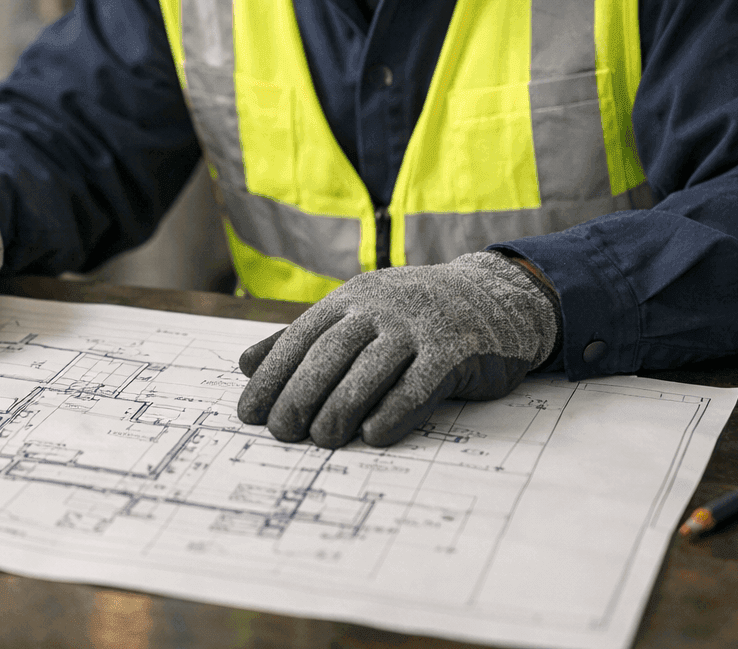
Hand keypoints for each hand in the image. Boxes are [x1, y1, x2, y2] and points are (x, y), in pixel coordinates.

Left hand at [236, 251, 559, 447]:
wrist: (493, 297)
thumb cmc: (413, 316)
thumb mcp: (355, 315)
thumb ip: (303, 339)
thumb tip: (245, 364)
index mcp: (349, 300)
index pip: (299, 340)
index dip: (271, 377)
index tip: (249, 414)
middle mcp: (380, 309)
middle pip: (330, 355)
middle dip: (300, 395)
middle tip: (282, 433)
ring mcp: (418, 327)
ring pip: (370, 369)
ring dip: (341, 407)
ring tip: (322, 439)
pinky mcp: (455, 351)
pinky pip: (420, 384)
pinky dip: (394, 410)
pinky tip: (373, 435)